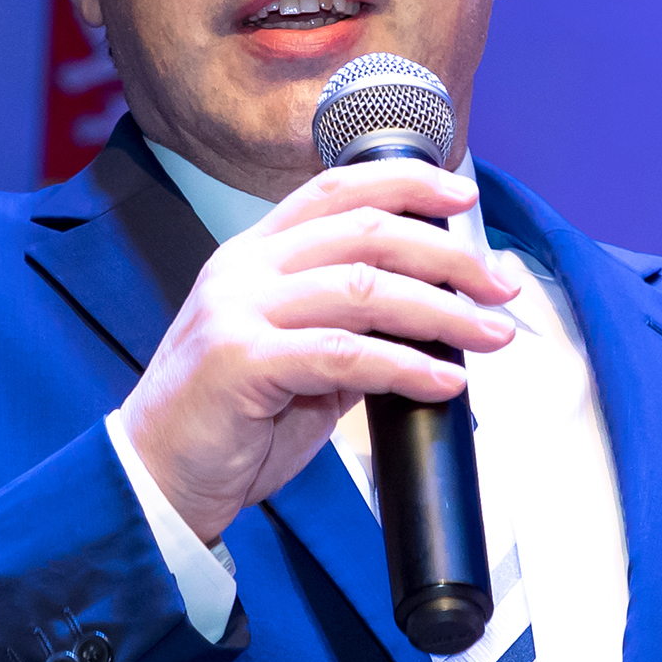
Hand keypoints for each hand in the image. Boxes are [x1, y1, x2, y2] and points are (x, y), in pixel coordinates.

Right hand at [122, 161, 522, 541]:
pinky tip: (445, 382)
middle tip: (503, 285)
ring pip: (364, 289)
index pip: (336, 188)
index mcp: (255, 253)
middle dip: (448, 255)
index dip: (406, 183)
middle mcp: (245, 268)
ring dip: (443, 311)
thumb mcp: (296, 360)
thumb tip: (432, 322)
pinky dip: (406, 366)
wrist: (158, 479)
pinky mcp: (242, 361)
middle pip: (365, 232)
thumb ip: (349, 330)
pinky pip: (344, 355)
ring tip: (493, 334)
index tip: (464, 198)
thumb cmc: (228, 423)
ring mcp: (239, 310)